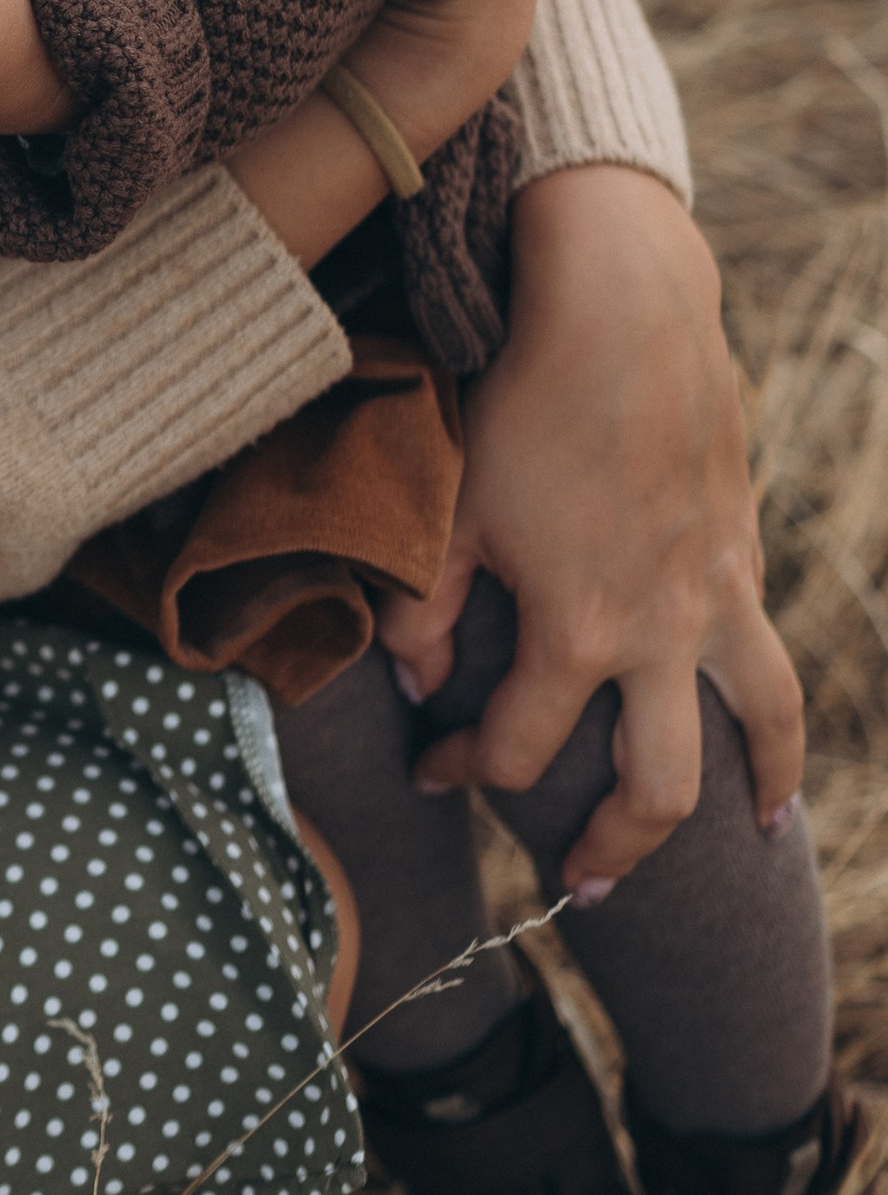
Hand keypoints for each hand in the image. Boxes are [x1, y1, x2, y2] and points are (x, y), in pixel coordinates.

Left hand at [374, 163, 804, 888]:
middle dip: (612, 850)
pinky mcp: (744, 557)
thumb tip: (415, 680)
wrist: (623, 309)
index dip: (461, 771)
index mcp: (577, 629)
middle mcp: (660, 632)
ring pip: (753, 732)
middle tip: (578, 885)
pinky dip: (780, 729)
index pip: (512, 750)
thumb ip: (422, 606)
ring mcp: (715, 597)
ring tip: (732, 843)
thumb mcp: (449, 504)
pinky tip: (772, 759)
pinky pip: (774, 664)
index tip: (429, 768)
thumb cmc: (521, 399)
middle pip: (653, 789)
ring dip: (740, 798)